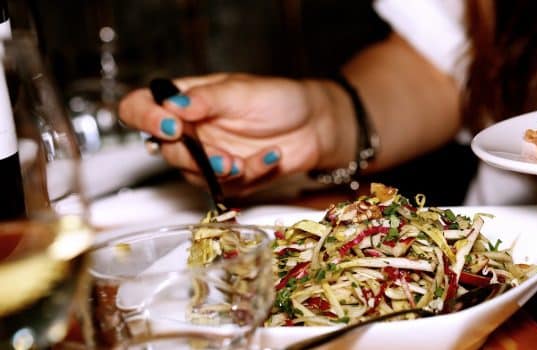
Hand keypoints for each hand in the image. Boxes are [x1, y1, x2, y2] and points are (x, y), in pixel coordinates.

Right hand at [118, 73, 354, 195]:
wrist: (315, 125)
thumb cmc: (278, 99)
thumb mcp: (242, 91)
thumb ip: (206, 99)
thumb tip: (171, 104)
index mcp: (184, 100)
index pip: (140, 107)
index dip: (144, 118)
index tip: (169, 126)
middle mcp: (189, 130)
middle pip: (163, 149)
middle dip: (188, 156)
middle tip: (218, 155)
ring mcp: (207, 156)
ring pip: (192, 175)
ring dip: (218, 171)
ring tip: (242, 161)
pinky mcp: (229, 179)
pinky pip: (227, 186)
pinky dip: (251, 173)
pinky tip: (272, 155)